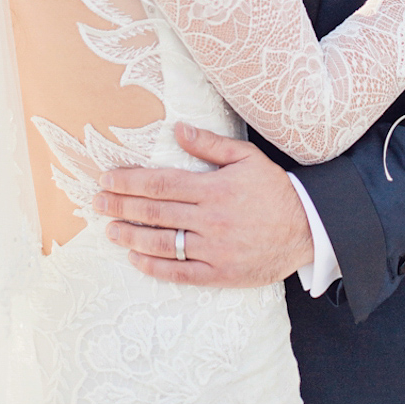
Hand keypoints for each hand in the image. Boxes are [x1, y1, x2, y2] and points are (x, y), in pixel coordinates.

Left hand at [93, 122, 313, 285]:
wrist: (307, 228)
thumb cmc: (274, 189)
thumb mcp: (246, 157)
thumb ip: (210, 144)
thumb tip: (178, 129)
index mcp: (214, 188)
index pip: (161, 184)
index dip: (131, 182)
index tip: (108, 179)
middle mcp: (210, 219)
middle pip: (156, 213)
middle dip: (122, 206)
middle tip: (97, 203)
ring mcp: (215, 249)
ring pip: (163, 243)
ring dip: (131, 236)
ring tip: (110, 230)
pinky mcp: (221, 274)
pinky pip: (181, 273)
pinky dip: (155, 267)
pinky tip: (136, 258)